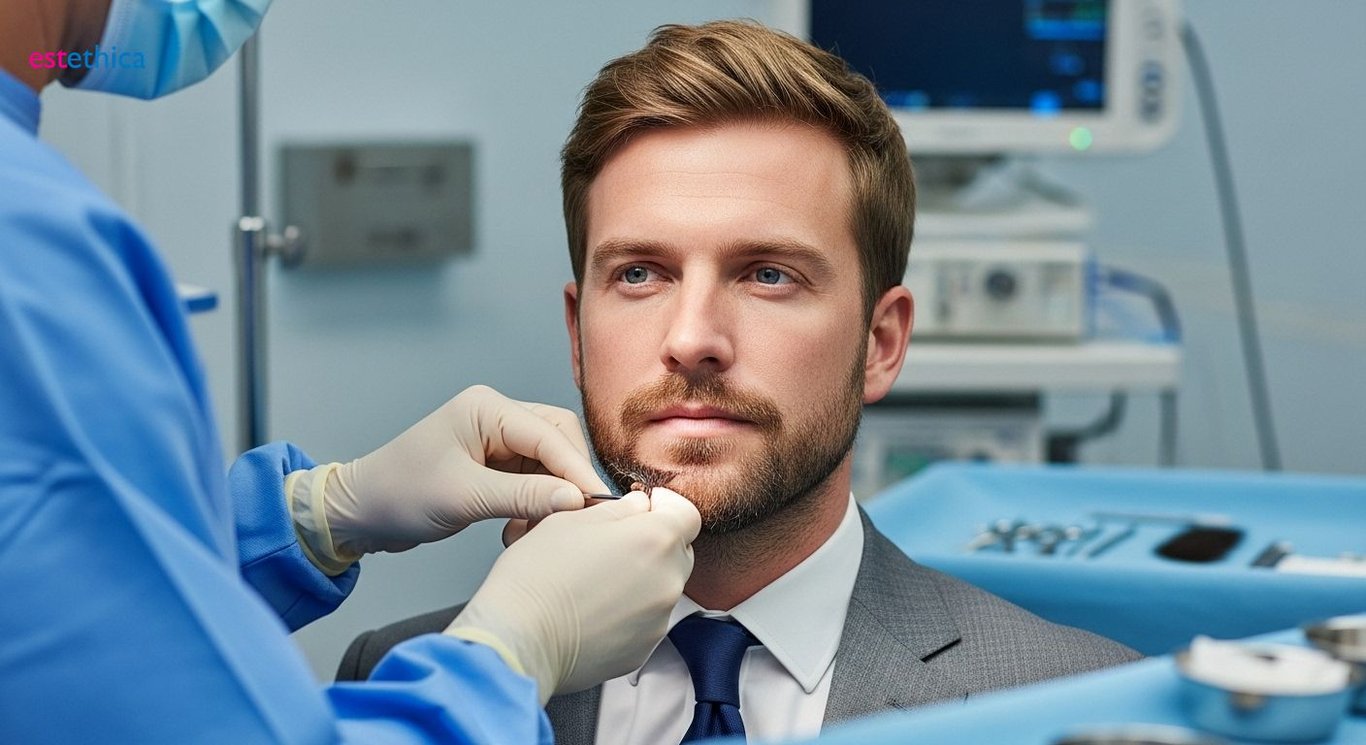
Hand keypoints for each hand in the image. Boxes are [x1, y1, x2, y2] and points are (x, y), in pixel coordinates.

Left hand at [302, 385, 610, 559]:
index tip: (599, 505)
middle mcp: (497, 417)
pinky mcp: (495, 466)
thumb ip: (524, 496)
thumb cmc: (400, 494)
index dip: (578, 471)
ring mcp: (497, 441)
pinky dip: (534, 506)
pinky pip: (534, 481)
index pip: (550, 434)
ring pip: (550, 465)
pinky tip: (517, 530)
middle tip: (575, 520)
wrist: (360, 514)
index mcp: (488, 409)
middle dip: (568, 482)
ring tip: (535, 531)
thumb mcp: (464, 497)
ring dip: (550, 499)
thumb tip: (576, 501)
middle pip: (558, 442)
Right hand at [447, 488, 700, 703]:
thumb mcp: (570, 519)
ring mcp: (658, 621)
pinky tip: (593, 610)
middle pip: (678, 553)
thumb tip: (637, 507)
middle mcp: (668, 582)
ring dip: (641, 580)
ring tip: (596, 582)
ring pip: (661, 589)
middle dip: (654, 543)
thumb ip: (617, 509)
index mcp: (655, 540)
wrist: (518, 640)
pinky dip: (629, 613)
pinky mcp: (642, 651)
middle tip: (614, 543)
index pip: (687, 514)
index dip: (665, 506)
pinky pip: (646, 622)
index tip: (644, 508)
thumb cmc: (537, 576)